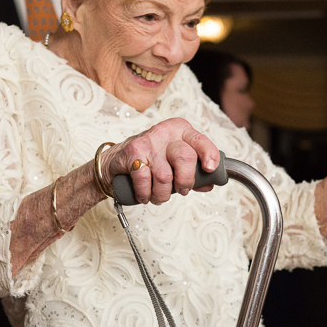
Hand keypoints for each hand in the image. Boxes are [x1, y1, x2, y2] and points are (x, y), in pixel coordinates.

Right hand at [100, 117, 218, 204]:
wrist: (117, 159)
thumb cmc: (151, 159)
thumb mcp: (174, 160)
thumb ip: (194, 171)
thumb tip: (209, 183)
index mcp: (180, 130)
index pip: (200, 141)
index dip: (208, 155)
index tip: (209, 169)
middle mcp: (165, 133)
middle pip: (185, 158)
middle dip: (185, 182)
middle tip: (180, 190)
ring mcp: (148, 142)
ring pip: (165, 176)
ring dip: (162, 194)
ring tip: (158, 196)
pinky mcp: (133, 152)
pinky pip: (145, 180)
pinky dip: (146, 194)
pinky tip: (144, 195)